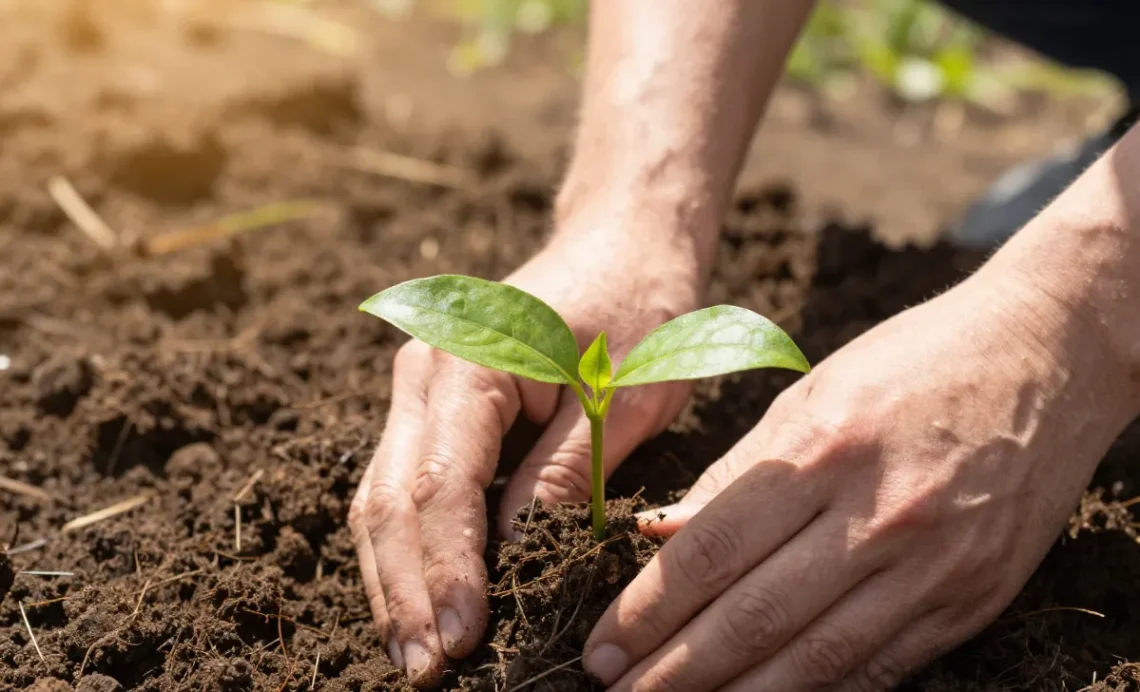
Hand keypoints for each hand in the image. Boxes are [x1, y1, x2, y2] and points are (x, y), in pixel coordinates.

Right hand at [348, 224, 703, 685]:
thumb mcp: (623, 395)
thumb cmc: (639, 307)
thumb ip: (566, 474)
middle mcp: (423, 372)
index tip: (459, 641)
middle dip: (405, 592)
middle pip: (390, 499)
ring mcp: (419, 388)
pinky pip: (404, 484)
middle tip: (423, 673)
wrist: (625, 241)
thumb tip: (520, 557)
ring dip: (395, 580)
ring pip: (382, 498)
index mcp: (468, 361)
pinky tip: (422, 599)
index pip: (441, 485)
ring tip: (414, 655)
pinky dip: (410, 547)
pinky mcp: (433, 408)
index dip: (448, 571)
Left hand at [584, 267, 1138, 690]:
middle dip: (674, 670)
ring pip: (816, 658)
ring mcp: (932, 564)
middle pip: (754, 617)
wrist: (1045, 354)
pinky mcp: (972, 597)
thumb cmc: (910, 363)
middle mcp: (877, 515)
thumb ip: (734, 472)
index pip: (712, 552)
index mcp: (822, 450)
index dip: (648, 610)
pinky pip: (881, 666)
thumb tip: (659, 533)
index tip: (603, 645)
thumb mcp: (812, 392)